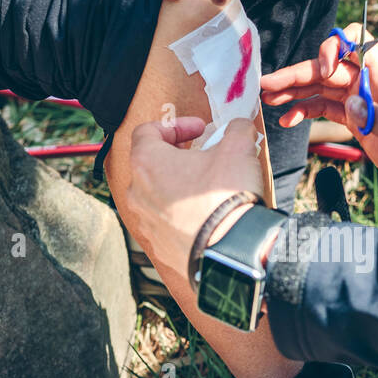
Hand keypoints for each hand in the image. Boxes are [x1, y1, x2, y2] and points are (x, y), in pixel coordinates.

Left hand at [125, 117, 262, 280]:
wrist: (231, 251)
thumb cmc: (225, 198)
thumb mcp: (238, 148)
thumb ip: (235, 129)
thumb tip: (238, 127)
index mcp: (147, 163)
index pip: (147, 131)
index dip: (176, 125)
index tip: (199, 130)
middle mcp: (139, 192)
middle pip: (150, 164)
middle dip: (177, 157)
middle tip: (202, 156)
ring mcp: (147, 222)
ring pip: (157, 195)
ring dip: (178, 187)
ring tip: (205, 187)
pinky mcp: (160, 245)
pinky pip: (166, 223)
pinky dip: (181, 214)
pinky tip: (205, 214)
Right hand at [261, 26, 377, 201]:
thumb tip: (352, 105)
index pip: (356, 40)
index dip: (335, 47)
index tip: (323, 70)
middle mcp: (370, 82)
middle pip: (328, 66)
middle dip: (297, 73)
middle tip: (267, 84)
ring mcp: (360, 99)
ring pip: (320, 86)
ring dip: (294, 91)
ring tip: (268, 99)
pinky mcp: (355, 117)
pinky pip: (323, 106)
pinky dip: (304, 110)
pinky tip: (287, 120)